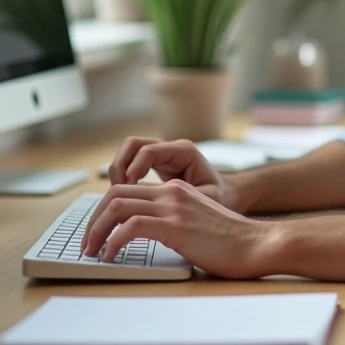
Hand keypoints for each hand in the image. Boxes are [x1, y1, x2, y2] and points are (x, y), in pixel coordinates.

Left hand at [80, 179, 274, 278]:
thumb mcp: (198, 223)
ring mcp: (174, 207)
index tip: (98, 233)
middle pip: (115, 193)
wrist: (258, 243)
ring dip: (97, 229)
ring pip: (117, 206)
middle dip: (93, 219)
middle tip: (88, 244)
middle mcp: (172, 192)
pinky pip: (130, 226)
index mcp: (177, 190)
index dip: (105, 211)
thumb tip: (150, 237)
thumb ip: (176, 221)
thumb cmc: (233, 242)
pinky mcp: (175, 225)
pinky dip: (114, 241)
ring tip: (93, 251)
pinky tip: (111, 256)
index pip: (128, 190)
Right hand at [107, 137, 240, 211]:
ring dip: (118, 171)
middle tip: (117, 192)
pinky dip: (122, 176)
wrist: (227, 194)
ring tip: (117, 195)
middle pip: (133, 144)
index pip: (148, 151)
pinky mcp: (156, 164)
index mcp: (184, 152)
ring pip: (128, 151)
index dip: (133, 169)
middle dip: (120, 166)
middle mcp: (171, 149)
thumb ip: (182, 197)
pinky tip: (124, 197)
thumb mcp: (206, 198)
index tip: (128, 190)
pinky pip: (131, 162)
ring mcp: (162, 154)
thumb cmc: (220, 197)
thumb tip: (155, 201)